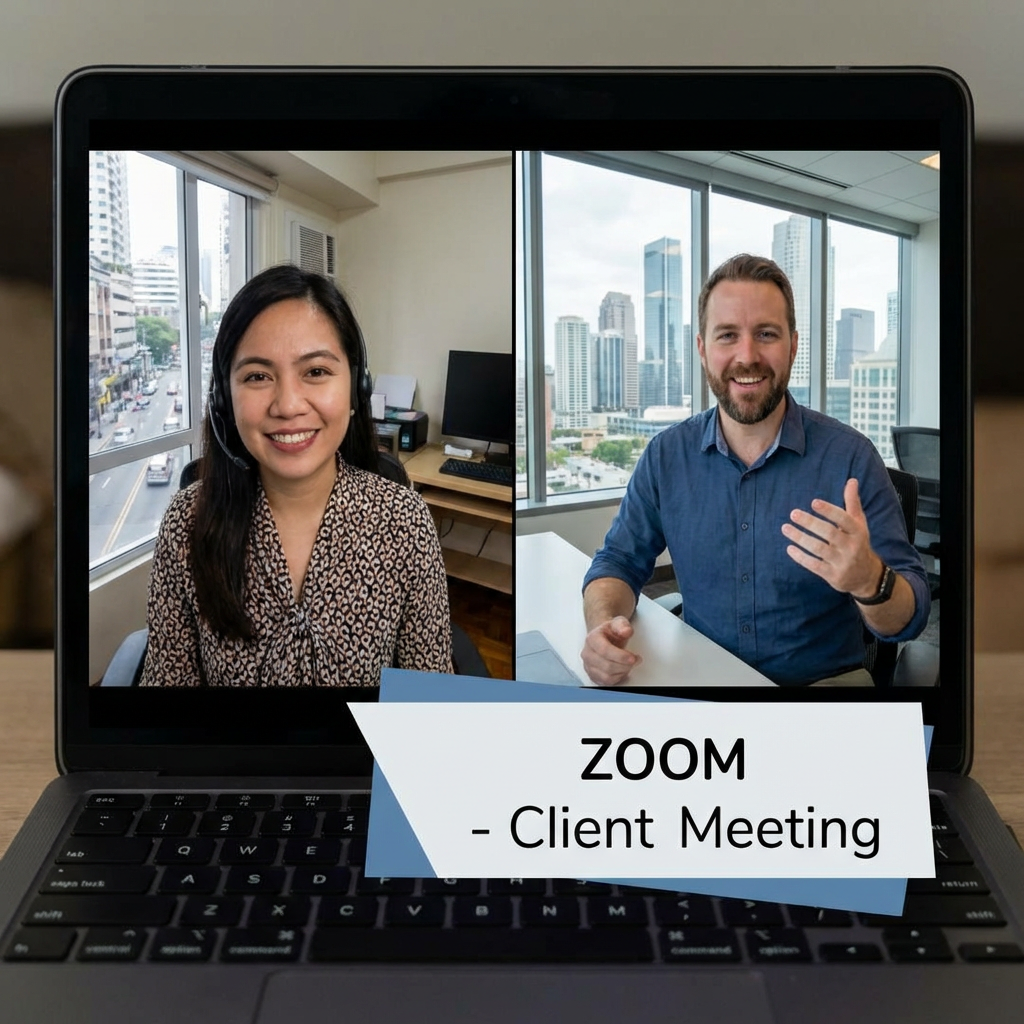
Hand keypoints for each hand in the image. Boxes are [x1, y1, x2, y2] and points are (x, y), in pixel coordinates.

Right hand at [580, 616, 641, 684]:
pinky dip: (617, 678)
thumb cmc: (610, 632)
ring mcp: (588, 666)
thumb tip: (626, 631)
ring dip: (622, 672)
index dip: (620, 656)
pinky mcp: (592, 675)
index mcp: (592, 639)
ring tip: (629, 664)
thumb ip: (623, 625)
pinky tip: (622, 670)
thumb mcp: (618, 623)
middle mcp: (587, 653)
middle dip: (625, 665)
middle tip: (635, 660)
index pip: (604, 650)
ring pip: (606, 676)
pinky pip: (606, 682)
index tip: (633, 657)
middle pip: (607, 666)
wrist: (604, 637)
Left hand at [782, 478, 882, 598]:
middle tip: (793, 513)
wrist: (866, 576)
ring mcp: (842, 562)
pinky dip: (801, 557)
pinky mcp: (833, 575)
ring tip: (785, 528)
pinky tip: (789, 548)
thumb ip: (852, 503)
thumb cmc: (858, 543)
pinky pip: (814, 565)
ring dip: (800, 538)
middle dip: (810, 523)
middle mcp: (851, 546)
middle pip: (829, 533)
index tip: (813, 502)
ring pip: (819, 549)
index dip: (829, 511)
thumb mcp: (859, 524)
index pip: (844, 519)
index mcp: (858, 531)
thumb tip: (852, 480)